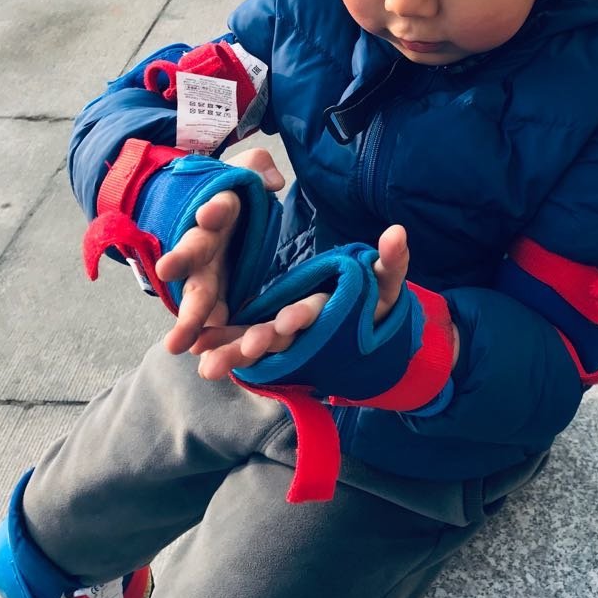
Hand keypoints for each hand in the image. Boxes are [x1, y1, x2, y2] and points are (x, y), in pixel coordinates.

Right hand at [156, 147, 284, 355]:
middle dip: (182, 262)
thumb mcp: (246, 172)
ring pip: (196, 292)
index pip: (215, 208)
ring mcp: (206, 272)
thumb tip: (273, 181)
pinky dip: (203, 336)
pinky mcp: (214, 296)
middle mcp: (206, 243)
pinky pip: (210, 317)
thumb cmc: (233, 193)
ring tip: (177, 340)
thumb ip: (257, 168)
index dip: (213, 209)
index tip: (209, 212)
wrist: (214, 219)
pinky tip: (198, 355)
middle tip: (166, 271)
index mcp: (219, 211)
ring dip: (189, 314)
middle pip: (195, 252)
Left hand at [193, 223, 413, 379]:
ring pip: (255, 343)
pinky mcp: (268, 331)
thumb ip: (392, 262)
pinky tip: (200, 348)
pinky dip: (223, 344)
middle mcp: (306, 328)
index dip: (301, 317)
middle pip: (278, 337)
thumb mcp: (387, 283)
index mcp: (331, 311)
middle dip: (256, 345)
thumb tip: (397, 232)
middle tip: (232, 356)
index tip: (287, 321)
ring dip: (231, 353)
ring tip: (205, 365)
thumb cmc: (377, 304)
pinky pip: (242, 338)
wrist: (366, 332)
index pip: (315, 313)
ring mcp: (285, 334)